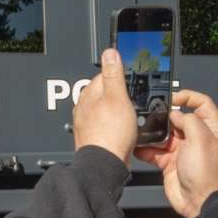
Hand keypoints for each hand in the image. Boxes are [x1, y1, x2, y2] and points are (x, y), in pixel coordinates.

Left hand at [72, 49, 138, 166]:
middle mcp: (84, 107)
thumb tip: (110, 53)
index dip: (121, 76)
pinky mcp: (93, 136)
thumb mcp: (118, 97)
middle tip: (133, 101)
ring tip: (129, 117)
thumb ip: (114, 74)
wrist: (105, 164)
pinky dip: (115, 125)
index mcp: (88, 94)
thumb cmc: (110, 134)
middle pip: (105, 92)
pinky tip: (123, 131)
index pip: (104, 74)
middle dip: (119, 95)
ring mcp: (87, 123)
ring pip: (106, 109)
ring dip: (117, 111)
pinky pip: (106, 124)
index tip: (131, 81)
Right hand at [136, 89, 217, 217]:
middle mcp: (197, 137)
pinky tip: (139, 147)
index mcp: (211, 128)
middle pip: (178, 117)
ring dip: (152, 132)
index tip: (172, 97)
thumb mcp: (201, 139)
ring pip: (163, 133)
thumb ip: (188, 120)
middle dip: (164, 116)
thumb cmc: (207, 174)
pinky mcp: (170, 162)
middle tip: (153, 114)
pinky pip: (154, 151)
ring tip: (143, 131)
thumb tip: (175, 113)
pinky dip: (145, 149)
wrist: (199, 202)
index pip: (201, 103)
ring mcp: (183, 149)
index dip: (187, 96)